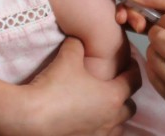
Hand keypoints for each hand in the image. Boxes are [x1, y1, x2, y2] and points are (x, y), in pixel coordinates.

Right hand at [20, 37, 140, 135]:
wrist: (30, 118)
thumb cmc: (54, 87)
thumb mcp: (68, 57)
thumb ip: (77, 45)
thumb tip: (77, 39)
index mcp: (113, 96)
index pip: (134, 80)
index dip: (133, 68)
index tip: (130, 62)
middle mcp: (111, 119)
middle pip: (129, 107)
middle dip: (124, 96)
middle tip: (115, 85)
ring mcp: (98, 135)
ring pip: (117, 127)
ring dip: (114, 117)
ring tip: (102, 107)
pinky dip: (99, 130)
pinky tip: (87, 123)